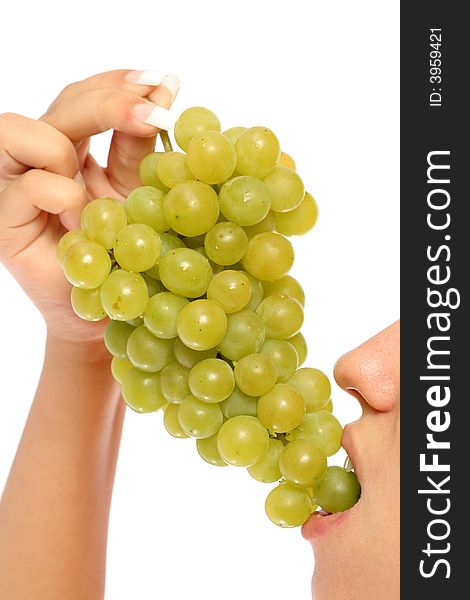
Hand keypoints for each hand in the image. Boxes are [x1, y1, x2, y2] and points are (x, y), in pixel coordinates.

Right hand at [0, 69, 177, 344]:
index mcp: (70, 148)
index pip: (83, 96)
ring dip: (68, 144)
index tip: (160, 81)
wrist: (112, 307)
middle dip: (107, 101)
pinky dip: (63, 195)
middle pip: (58, 105)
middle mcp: (37, 160)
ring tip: (97, 187)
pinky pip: (30, 185)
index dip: (116, 83)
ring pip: (20, 129)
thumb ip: (138, 146)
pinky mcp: (5, 220)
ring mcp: (14, 186)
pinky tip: (83, 221)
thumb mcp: (137, 192)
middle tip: (152, 110)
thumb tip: (164, 88)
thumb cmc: (125, 251)